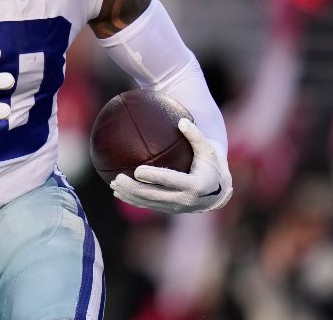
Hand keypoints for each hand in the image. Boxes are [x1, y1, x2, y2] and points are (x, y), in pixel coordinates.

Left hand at [110, 118, 232, 213]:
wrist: (218, 190)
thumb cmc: (211, 163)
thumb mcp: (208, 148)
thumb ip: (195, 135)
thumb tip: (181, 121)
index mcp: (195, 185)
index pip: (170, 180)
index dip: (154, 177)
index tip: (138, 170)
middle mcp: (185, 200)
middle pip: (154, 195)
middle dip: (134, 188)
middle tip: (118, 178)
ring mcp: (176, 207)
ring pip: (149, 202)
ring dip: (130, 195)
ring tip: (113, 185)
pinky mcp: (169, 210)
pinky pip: (148, 205)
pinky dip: (133, 200)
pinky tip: (119, 193)